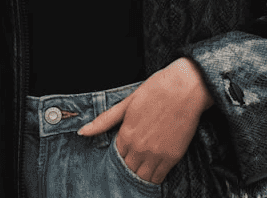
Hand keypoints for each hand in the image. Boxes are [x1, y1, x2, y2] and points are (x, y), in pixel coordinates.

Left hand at [77, 57, 213, 184]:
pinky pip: (159, 178)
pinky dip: (154, 177)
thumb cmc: (156, 89)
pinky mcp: (172, 157)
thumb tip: (82, 132)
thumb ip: (105, 120)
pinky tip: (153, 170)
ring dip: (140, 175)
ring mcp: (156, 154)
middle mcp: (139, 148)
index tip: (122, 153)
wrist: (184, 87)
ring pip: (142, 177)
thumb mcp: (127, 102)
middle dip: (127, 167)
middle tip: (131, 162)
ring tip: (141, 166)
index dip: (118, 156)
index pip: (115, 158)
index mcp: (126, 134)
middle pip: (128, 169)